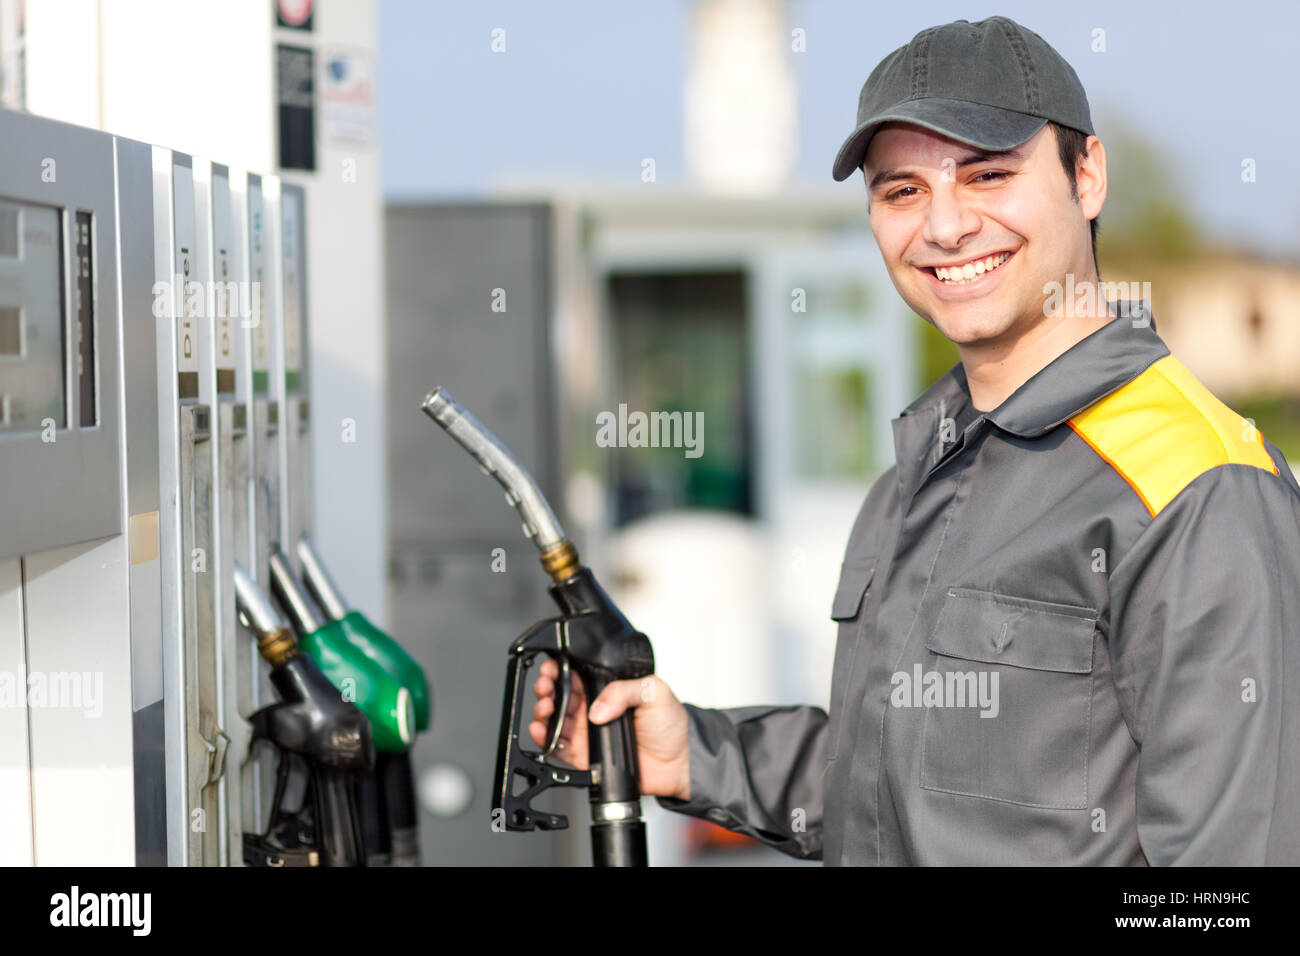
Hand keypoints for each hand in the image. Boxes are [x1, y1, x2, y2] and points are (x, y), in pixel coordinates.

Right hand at [530, 660, 690, 801]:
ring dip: (543, 711)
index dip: (560, 669)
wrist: (679, 761)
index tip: (552, 667)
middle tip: (546, 686)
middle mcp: (594, 709)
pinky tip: (542, 730)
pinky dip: (544, 739)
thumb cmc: (671, 724)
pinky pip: (558, 748)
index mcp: (607, 689)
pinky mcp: (585, 756)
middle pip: (559, 695)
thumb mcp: (653, 692)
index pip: (576, 675)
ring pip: (554, 720)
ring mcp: (587, 732)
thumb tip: (597, 708)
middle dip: (546, 688)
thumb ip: (623, 691)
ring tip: (545, 707)